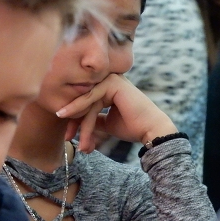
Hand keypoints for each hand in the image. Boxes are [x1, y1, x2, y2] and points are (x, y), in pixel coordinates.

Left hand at [56, 74, 177, 152]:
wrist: (151, 130)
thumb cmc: (134, 127)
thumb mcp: (108, 123)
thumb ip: (95, 118)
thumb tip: (77, 121)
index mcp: (110, 87)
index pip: (86, 101)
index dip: (75, 118)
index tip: (69, 136)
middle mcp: (110, 80)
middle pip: (84, 101)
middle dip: (74, 121)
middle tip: (68, 138)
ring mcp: (112, 79)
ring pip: (87, 102)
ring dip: (81, 124)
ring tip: (78, 142)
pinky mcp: (113, 82)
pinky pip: (92, 98)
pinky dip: (82, 112)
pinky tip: (74, 122)